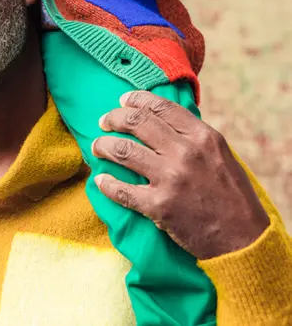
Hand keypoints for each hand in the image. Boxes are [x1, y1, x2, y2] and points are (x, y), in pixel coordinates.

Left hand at [92, 90, 269, 259]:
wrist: (243, 240)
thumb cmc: (232, 195)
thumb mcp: (220, 153)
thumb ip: (193, 135)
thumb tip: (161, 118)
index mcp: (201, 136)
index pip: (160, 106)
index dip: (136, 100)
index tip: (123, 101)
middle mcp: (184, 152)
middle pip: (137, 122)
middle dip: (114, 118)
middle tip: (104, 122)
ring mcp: (170, 178)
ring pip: (124, 150)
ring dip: (104, 146)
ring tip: (97, 147)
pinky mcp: (159, 206)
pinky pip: (123, 190)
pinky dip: (107, 184)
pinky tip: (100, 180)